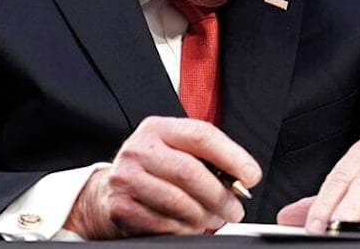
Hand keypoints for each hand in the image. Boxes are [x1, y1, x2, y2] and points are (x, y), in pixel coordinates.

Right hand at [64, 116, 261, 238]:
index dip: (232, 157)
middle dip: (221, 196)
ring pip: (180, 202)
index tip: (251, 176)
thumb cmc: (152, 169)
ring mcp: (128, 179)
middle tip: (235, 209)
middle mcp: (140, 150)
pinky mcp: (123, 208)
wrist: (107, 191)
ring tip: (215, 219)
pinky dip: (185, 229)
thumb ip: (205, 157)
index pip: (201, 136)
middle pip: (191, 172)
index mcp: (158, 129)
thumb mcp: (174, 150)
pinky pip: (165, 224)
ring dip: (205, 217)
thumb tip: (243, 177)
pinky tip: (191, 226)